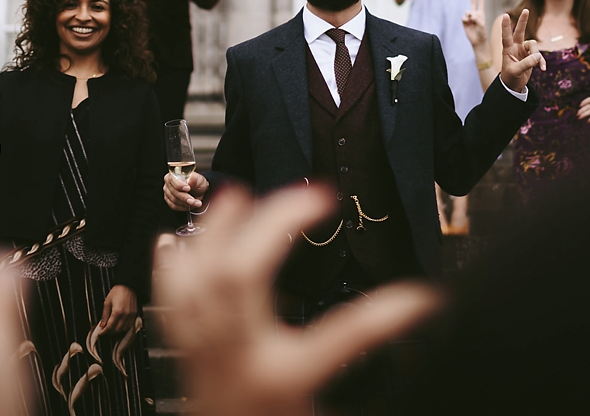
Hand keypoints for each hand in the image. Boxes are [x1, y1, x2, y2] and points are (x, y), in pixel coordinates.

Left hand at [100, 285, 137, 334]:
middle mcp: (126, 314)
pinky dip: (124, 328)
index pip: (110, 326)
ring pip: (124, 329)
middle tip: (105, 331)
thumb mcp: (107, 302)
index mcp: (118, 311)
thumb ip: (105, 315)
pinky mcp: (135, 314)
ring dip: (117, 331)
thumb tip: (102, 324)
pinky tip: (120, 326)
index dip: (104, 332)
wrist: (128, 285)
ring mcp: (131, 315)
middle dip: (110, 332)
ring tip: (112, 328)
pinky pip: (130, 325)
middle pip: (117, 330)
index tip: (100, 333)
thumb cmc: (118, 291)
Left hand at [154, 184, 440, 415]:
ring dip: (217, 228)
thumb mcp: (322, 409)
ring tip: (237, 195)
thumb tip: (407, 327)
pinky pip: (168, 298)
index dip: (387, 313)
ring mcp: (205, 350)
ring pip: (196, 275)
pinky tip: (173, 238)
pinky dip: (171, 263)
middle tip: (311, 196)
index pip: (341, 338)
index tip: (422, 295)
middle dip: (271, 223)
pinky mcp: (186, 350)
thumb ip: (354, 363)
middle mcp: (237, 359)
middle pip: (240, 276)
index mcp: (284, 381)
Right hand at [163, 171, 207, 211]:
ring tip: (196, 203)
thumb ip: (194, 179)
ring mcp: (168, 192)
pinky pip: (174, 206)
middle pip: (173, 191)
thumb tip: (190, 179)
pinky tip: (190, 206)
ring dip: (186, 204)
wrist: (198, 191)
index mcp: (174, 174)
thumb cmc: (197, 183)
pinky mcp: (169, 201)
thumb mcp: (199, 179)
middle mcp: (168, 183)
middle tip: (194, 200)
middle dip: (185, 197)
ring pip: (174, 200)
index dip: (179, 185)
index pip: (172, 179)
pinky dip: (183, 207)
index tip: (188, 188)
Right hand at [461, 0, 487, 48]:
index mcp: (481, 14)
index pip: (480, 4)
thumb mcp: (482, 25)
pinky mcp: (465, 22)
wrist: (478, 40)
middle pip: (473, 3)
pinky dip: (466, 19)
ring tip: (472, 18)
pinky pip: (463, 17)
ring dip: (469, 13)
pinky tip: (468, 22)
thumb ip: (477, 18)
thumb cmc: (482, 32)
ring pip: (467, 11)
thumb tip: (470, 15)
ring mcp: (469, 18)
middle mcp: (475, 15)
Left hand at [498, 9, 544, 92]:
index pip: (506, 36)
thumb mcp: (516, 71)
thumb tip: (538, 56)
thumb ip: (526, 64)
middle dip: (523, 21)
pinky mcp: (531, 56)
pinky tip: (542, 69)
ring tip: (540, 66)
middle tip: (526, 10)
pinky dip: (541, 61)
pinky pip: (539, 55)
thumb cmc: (510, 77)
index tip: (505, 15)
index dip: (506, 26)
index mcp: (507, 50)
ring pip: (533, 46)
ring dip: (537, 55)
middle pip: (520, 32)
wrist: (513, 85)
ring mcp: (523, 51)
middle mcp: (515, 47)